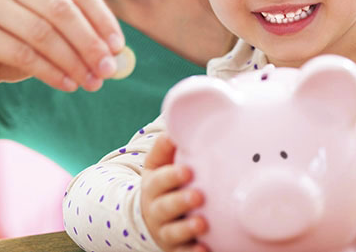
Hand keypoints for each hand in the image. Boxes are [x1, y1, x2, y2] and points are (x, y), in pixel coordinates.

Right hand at [0, 0, 124, 99]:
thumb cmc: (8, 41)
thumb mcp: (45, 27)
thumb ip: (77, 31)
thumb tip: (118, 51)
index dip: (101, 18)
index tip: (118, 46)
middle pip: (61, 9)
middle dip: (90, 42)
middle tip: (108, 69)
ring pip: (43, 33)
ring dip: (74, 61)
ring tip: (92, 82)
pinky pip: (23, 54)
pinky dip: (51, 72)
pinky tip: (67, 84)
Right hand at [141, 135, 208, 251]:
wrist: (150, 217)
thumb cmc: (163, 183)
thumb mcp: (159, 163)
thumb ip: (167, 145)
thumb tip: (177, 116)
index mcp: (153, 184)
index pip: (159, 178)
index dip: (172, 175)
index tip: (188, 170)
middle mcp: (156, 208)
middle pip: (165, 206)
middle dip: (180, 202)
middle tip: (198, 196)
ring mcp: (165, 230)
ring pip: (173, 232)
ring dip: (187, 229)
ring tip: (202, 224)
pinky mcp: (175, 248)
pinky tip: (205, 250)